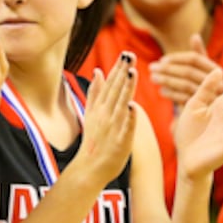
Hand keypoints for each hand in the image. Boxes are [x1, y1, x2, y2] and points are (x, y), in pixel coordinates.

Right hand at [74, 54, 137, 187]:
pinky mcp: (120, 142)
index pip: (110, 84)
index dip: (118, 68)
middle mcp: (106, 114)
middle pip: (116, 90)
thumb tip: (98, 70)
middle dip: (123, 72)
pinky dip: (128, 117)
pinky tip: (132, 105)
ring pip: (121, 104)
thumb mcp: (90, 113)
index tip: (125, 54)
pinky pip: (125, 127)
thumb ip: (95, 92)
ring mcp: (112, 127)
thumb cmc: (94, 141)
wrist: (90, 168)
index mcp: (100, 107)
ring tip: (132, 72)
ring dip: (126, 88)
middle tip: (130, 55)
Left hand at [148, 34, 222, 105]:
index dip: (177, 58)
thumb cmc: (203, 88)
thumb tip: (195, 35)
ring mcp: (210, 96)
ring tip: (153, 78)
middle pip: (188, 71)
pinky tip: (161, 91)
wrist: (208, 116)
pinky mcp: (202, 108)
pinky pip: (183, 98)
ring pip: (184, 84)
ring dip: (166, 80)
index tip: (161, 60)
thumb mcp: (202, 71)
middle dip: (168, 69)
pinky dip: (171, 93)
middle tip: (151, 68)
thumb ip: (199, 55)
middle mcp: (216, 82)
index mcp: (216, 70)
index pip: (194, 59)